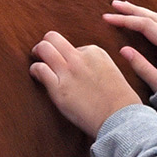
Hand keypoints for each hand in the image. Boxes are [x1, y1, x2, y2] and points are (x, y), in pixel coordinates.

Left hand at [29, 30, 144, 137]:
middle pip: (53, 38)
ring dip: (37, 53)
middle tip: (42, 52)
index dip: (69, 56)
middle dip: (46, 43)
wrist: (120, 118)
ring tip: (36, 59)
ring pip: (43, 48)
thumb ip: (96, 65)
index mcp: (95, 52)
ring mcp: (68, 72)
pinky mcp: (59, 88)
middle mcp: (80, 58)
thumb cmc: (121, 101)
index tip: (69, 66)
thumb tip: (83, 70)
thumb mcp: (112, 72)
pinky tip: (36, 76)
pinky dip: (35, 70)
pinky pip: (40, 69)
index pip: (73, 47)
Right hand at [101, 0, 156, 95]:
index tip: (107, 17)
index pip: (146, 26)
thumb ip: (143, 68)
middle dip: (133, 10)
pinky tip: (146, 23)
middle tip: (114, 4)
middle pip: (155, 18)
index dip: (125, 20)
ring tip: (128, 9)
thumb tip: (124, 50)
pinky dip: (153, 21)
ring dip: (144, 13)